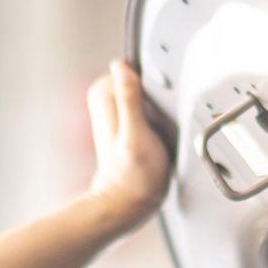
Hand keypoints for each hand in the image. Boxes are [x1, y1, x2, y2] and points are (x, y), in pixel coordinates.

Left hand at [84, 59, 172, 234]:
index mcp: (103, 93)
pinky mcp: (131, 118)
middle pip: (146, 77)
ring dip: (162, 106)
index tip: (160, 107)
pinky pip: (153, 104)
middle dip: (159, 95)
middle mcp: (107, 96)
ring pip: (151, 91)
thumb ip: (129, 99)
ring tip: (163, 131)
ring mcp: (119, 107)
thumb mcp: (135, 135)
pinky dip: (162, 114)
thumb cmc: (134, 176)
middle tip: (162, 124)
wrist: (131, 202)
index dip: (155, 83)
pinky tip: (164, 132)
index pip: (137, 65)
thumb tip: (122, 66)